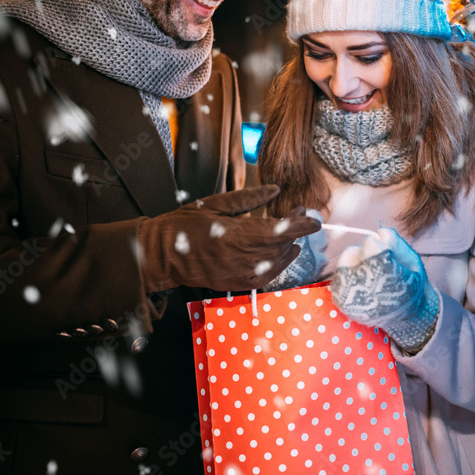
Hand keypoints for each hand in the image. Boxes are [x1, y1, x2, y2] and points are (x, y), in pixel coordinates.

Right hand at [136, 185, 321, 292]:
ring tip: (293, 233)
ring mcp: (238, 274)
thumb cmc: (183, 225)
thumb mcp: (214, 203)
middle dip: (294, 230)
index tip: (313, 219)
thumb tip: (275, 190)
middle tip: (298, 215)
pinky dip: (279, 266)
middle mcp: (240, 258)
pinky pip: (266, 277)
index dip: (299, 226)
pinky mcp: (235, 283)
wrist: (161, 255)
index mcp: (234, 235)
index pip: (278, 231)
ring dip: (289, 247)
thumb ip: (248, 198)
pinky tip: (284, 255)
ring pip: (276, 262)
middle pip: (280, 245)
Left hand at [331, 227, 439, 353]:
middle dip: (366, 253)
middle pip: (353, 252)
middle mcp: (363, 288)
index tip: (388, 255)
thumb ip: (395, 242)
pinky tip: (362, 282)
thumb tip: (377, 232)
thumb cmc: (411, 284)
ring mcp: (349, 296)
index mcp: (386, 276)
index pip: (371, 245)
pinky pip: (339, 275)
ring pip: (344, 261)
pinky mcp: (341, 301)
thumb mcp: (412, 260)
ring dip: (355, 262)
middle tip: (379, 265)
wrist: (407, 316)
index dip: (380, 246)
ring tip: (370, 275)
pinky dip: (349, 274)